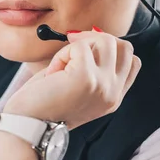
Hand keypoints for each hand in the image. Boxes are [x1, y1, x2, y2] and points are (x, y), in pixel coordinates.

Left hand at [4, 27, 140, 129]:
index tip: (87, 48)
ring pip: (107, 41)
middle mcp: (113, 94)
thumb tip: (92, 34)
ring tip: (62, 64)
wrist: (27, 125)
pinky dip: (63, 53)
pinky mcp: (86, 77)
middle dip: (98, 38)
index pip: (132, 61)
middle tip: (74, 45)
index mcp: (113, 98)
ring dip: (79, 45)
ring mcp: (103, 86)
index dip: (111, 48)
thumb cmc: (43, 104)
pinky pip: (79, 46)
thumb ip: (92, 66)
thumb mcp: (77, 87)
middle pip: (124, 47)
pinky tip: (54, 71)